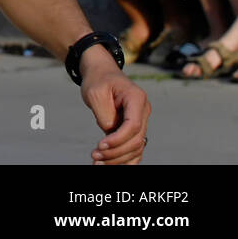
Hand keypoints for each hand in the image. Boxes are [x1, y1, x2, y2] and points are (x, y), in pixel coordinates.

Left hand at [80, 48, 149, 164]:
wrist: (100, 73)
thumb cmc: (97, 80)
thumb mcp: (95, 93)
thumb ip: (104, 114)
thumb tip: (110, 133)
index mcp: (136, 98)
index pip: (133, 126)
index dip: (118, 140)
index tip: (100, 146)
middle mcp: (142, 111)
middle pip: (136, 140)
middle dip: (116, 152)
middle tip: (95, 157)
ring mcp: (141, 120)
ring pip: (136, 147)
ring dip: (118, 159)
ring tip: (98, 164)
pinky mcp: (134, 128)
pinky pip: (134, 147)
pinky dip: (125, 159)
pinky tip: (111, 165)